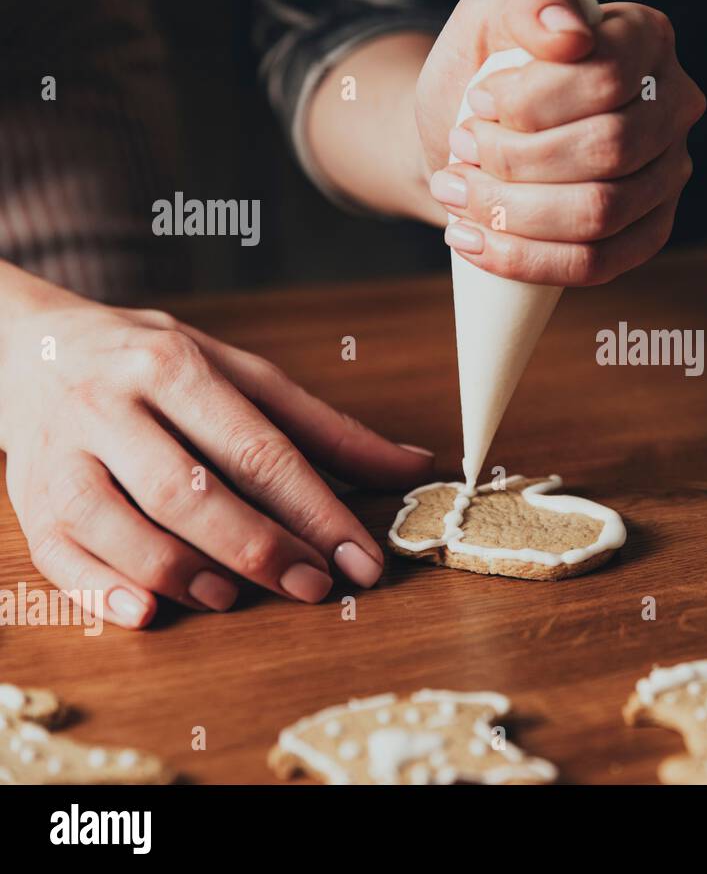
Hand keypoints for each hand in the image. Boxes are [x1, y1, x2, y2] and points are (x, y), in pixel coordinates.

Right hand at [0, 268, 437, 628]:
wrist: (32, 346)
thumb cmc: (157, 365)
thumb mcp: (243, 374)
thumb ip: (326, 427)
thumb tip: (415, 465)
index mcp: (174, 366)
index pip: (258, 449)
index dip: (315, 511)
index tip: (361, 559)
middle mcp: (110, 404)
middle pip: (189, 491)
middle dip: (259, 548)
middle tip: (314, 587)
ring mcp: (59, 453)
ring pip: (118, 526)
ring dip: (185, 573)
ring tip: (237, 598)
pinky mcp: (26, 497)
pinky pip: (56, 554)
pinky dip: (101, 590)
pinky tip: (148, 612)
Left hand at [417, 0, 705, 285]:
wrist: (468, 139)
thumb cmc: (485, 74)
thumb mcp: (488, 19)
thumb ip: (529, 4)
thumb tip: (571, 34)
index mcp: (646, 40)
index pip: (607, 76)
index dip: (533, 99)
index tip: (477, 102)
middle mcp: (674, 107)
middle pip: (608, 148)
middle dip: (516, 159)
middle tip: (459, 150)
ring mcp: (668, 176)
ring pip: (601, 212)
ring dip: (512, 211)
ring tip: (455, 193)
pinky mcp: (647, 234)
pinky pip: (597, 264)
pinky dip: (525, 259)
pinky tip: (473, 240)